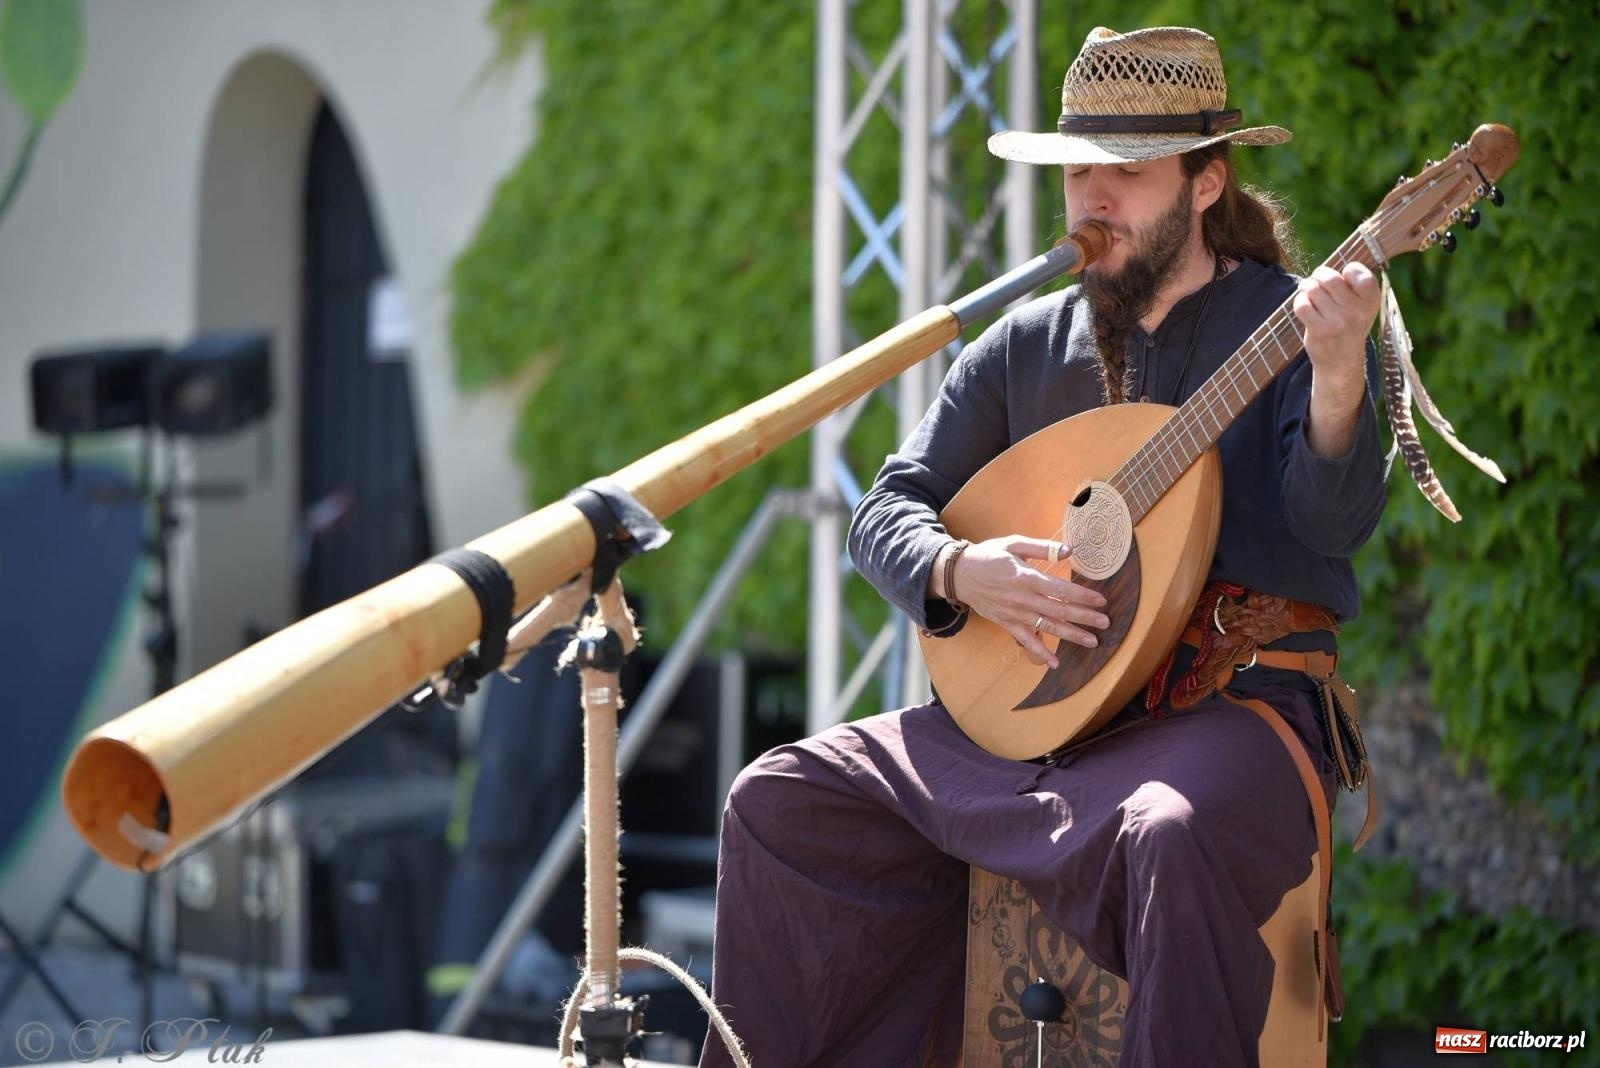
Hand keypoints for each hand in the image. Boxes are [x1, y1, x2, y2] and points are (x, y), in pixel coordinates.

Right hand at [951, 536, 1109, 668]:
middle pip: (1059, 610)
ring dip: (1071, 635)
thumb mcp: (1013, 543)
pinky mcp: (1006, 623)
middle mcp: (1022, 598)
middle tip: (1105, 623)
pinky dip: (1040, 653)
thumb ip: (1042, 548)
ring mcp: (1014, 613)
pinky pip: (1026, 640)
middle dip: (1084, 618)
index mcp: (1026, 576)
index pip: (1061, 589)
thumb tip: (1069, 550)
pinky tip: (1055, 663)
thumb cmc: (988, 556)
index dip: (1082, 596)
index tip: (1101, 601)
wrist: (959, 574)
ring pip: (1047, 626)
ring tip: (1092, 641)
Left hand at [1294, 263, 1379, 455]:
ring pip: (1313, 289)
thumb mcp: (1362, 306)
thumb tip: (1325, 269)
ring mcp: (1338, 322)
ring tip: (1309, 293)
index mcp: (1371, 300)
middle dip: (1319, 275)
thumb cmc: (1348, 326)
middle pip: (1330, 279)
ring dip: (1307, 288)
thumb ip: (1352, 286)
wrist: (1341, 362)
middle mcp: (1358, 311)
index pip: (1360, 273)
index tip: (1344, 277)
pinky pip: (1302, 305)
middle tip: (1317, 280)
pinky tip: (1305, 306)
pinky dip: (1299, 302)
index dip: (1348, 270)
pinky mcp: (1320, 331)